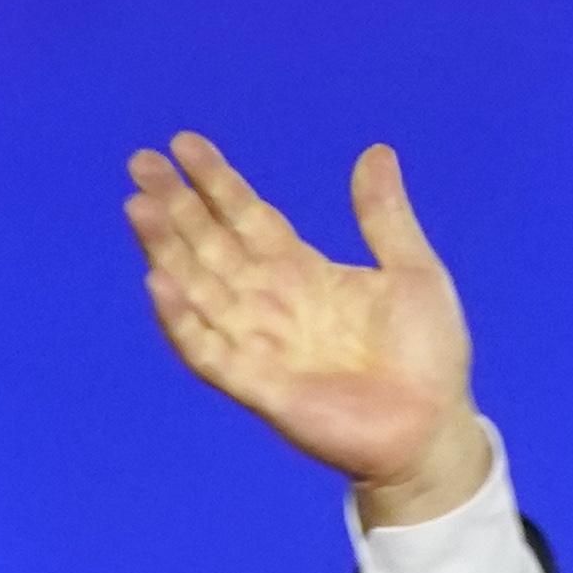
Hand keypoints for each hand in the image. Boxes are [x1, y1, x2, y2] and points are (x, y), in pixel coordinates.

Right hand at [121, 132, 492, 520]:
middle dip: (176, 205)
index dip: (217, 182)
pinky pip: (206, 349)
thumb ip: (384, 215)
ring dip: (166, 248)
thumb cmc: (429, 356)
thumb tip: (377, 151)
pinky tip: (158, 281)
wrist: (434, 429)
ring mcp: (259, 343)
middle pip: (210, 244)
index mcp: (304, 272)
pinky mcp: (256, 385)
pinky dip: (180, 319)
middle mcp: (272, 303)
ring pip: (198, 287)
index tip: (184, 143)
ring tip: (138, 206)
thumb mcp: (413, 271)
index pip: (248, 217)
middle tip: (141, 161)